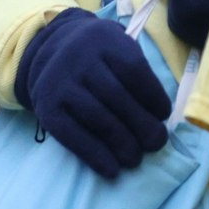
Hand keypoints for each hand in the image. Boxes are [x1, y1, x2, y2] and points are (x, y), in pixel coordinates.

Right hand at [15, 8, 171, 178]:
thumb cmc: (98, 58)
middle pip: (116, 96)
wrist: (49, 52)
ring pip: (97, 117)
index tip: (162, 115)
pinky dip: (94, 155)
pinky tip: (111, 169)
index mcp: (102, 40)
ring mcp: (58, 82)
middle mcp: (77, 57)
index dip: (153, 97)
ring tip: (135, 159)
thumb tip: (158, 121)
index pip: (133, 70)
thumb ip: (139, 76)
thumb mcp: (118, 49)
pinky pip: (71, 134)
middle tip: (155, 144)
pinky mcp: (46, 106)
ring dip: (121, 143)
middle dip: (142, 125)